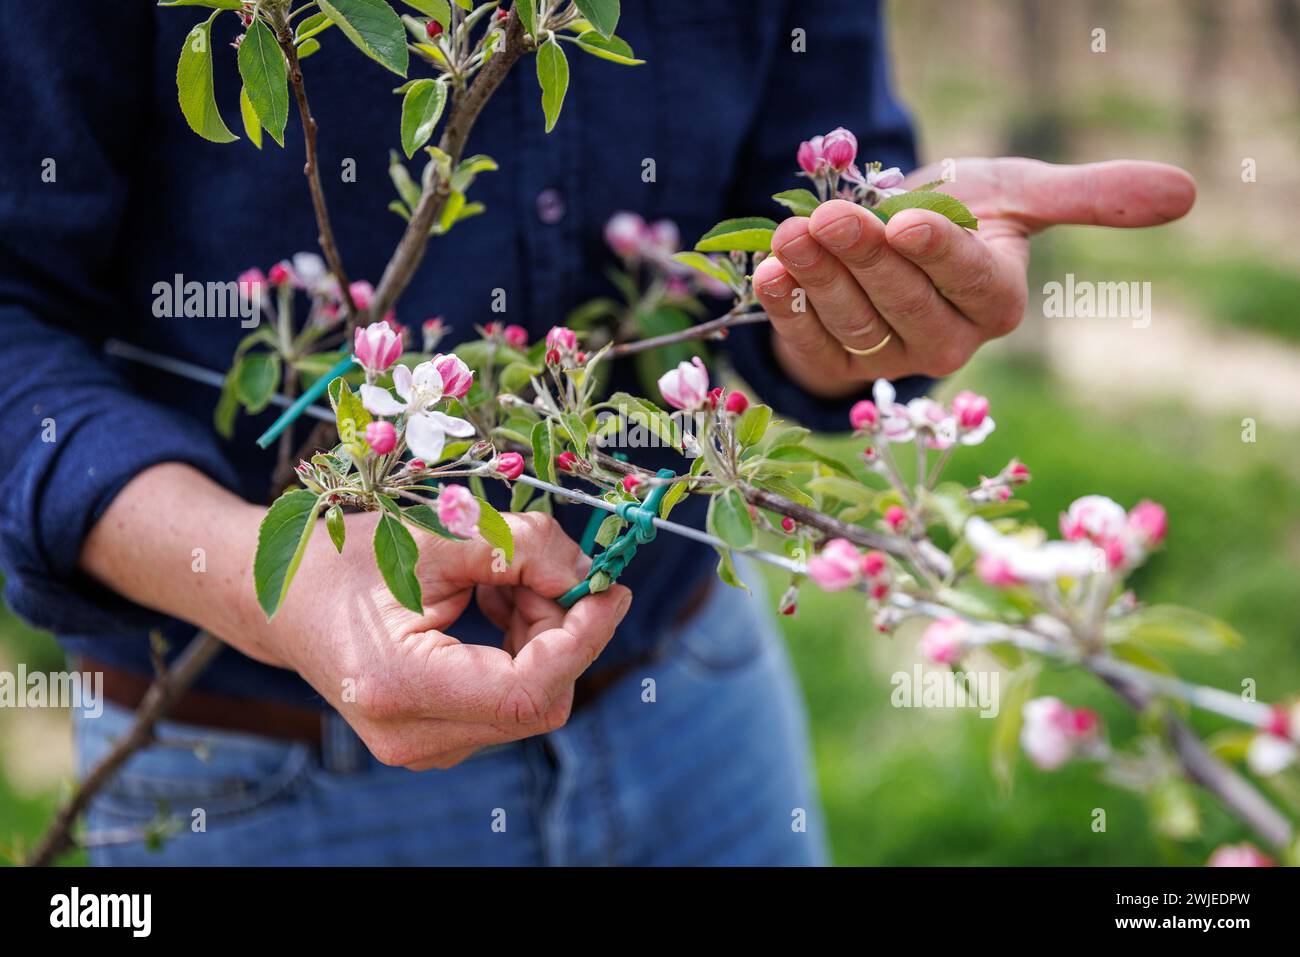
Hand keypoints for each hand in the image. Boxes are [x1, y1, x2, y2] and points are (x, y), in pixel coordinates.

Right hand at [81, 465, 630, 770]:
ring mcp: (422, 748)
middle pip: (538, 699)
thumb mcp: (437, 532)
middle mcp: (411, 736)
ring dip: (538, 632)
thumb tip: (591, 578)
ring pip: (531, 699)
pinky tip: (484, 605)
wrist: (282, 599)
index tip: (610, 588)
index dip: (583, 639)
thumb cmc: (348, 558)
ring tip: (494, 580)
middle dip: (559, 628)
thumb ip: (522, 549)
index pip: (527, 690)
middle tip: (541, 567)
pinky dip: (518, 647)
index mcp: (400, 685)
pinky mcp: (436, 738)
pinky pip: (510, 699)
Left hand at [752, 158, 1195, 397]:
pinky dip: (783, 307)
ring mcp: (887, 360)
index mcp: (996, 302)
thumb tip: (1190, 190)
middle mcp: (946, 343)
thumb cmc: (959, 215)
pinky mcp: (834, 366)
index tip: (905, 218)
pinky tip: (768, 272)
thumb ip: (1089, 196)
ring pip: (852, 322)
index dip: (936, 253)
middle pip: (903, 304)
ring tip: (793, 234)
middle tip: (831, 216)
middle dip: (865, 258)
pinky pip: (808, 343)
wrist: (889, 246)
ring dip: (817, 277)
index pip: (969, 282)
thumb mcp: (1017, 195)